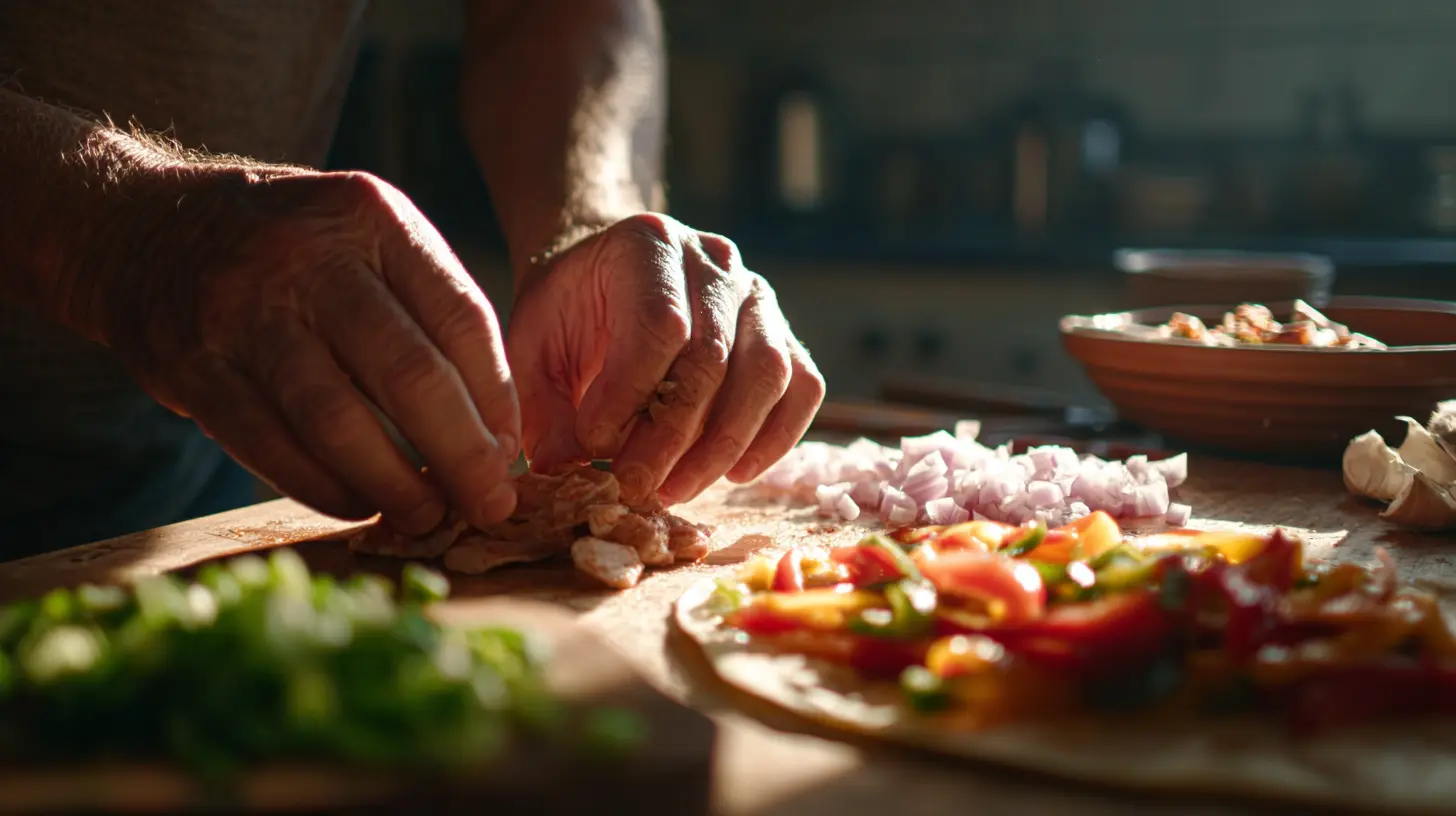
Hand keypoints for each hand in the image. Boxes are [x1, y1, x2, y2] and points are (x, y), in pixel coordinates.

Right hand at [90, 170, 520, 534]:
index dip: (496, 397)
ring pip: (337, 420)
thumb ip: (428, 309)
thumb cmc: (287, 250)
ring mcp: (242, 311)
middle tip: (489, 504)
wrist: (138, 228)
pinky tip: (359, 505)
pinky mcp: (191, 366)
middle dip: (462, 455)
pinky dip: (324, 488)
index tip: (509, 450)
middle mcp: (307, 256)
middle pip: (408, 375)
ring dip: (394, 483)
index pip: (461, 318)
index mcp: (370, 216)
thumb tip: (496, 427)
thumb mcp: (362, 237)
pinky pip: (269, 445)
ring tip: (429, 516)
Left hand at [507, 213, 824, 504]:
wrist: (605, 273)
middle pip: (713, 358)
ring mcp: (757, 295)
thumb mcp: (535, 345)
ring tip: (677, 490)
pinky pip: (803, 387)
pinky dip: (776, 437)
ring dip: (723, 445)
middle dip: (672, 437)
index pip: (659, 325)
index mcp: (648, 245)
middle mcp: (714, 261)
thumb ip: (543, 404)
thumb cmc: (569, 310)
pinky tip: (734, 473)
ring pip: (767, 374)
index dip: (630, 396)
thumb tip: (560, 467)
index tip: (594, 446)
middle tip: (637, 488)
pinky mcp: (784, 332)